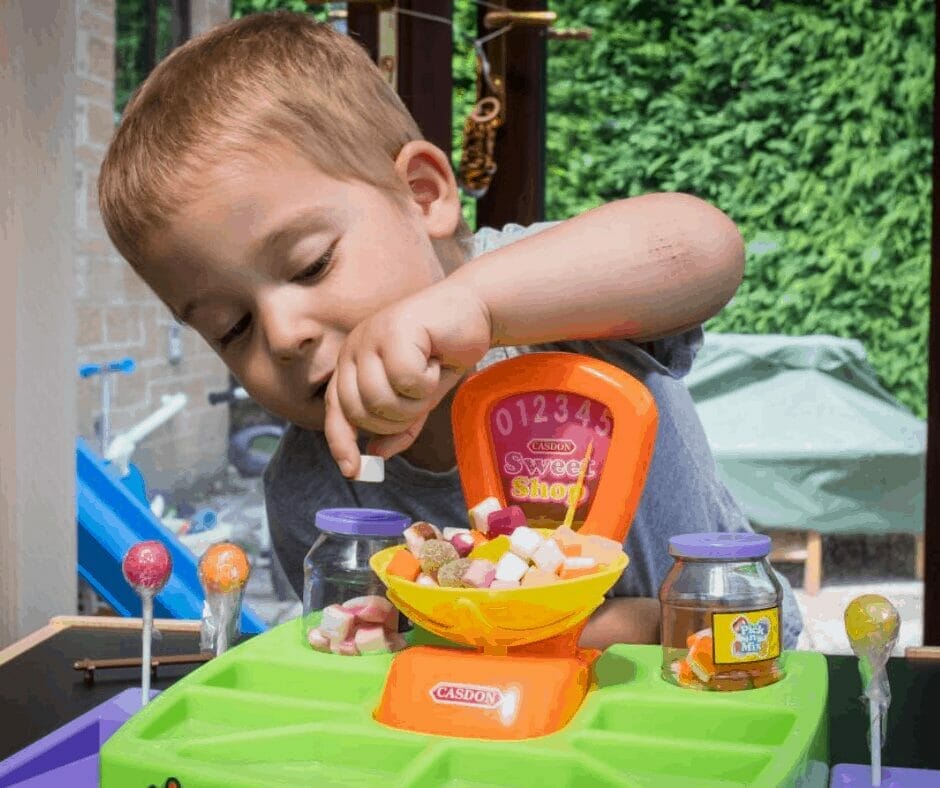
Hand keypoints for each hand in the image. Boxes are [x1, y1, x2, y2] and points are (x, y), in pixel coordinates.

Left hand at [324, 282, 491, 476]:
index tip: (354, 472)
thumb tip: (375, 455)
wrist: (473, 314)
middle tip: (420, 398)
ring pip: (380, 400)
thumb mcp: (418, 400)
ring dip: (415, 400)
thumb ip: (397, 426)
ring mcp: (369, 338)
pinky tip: (436, 359)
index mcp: (352, 366)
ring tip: (429, 376)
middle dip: (397, 419)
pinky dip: (428, 379)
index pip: (336, 412)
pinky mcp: (392, 330)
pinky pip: (404, 379)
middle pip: (360, 413)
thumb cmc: (442, 354)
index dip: (342, 444)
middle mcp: (354, 351)